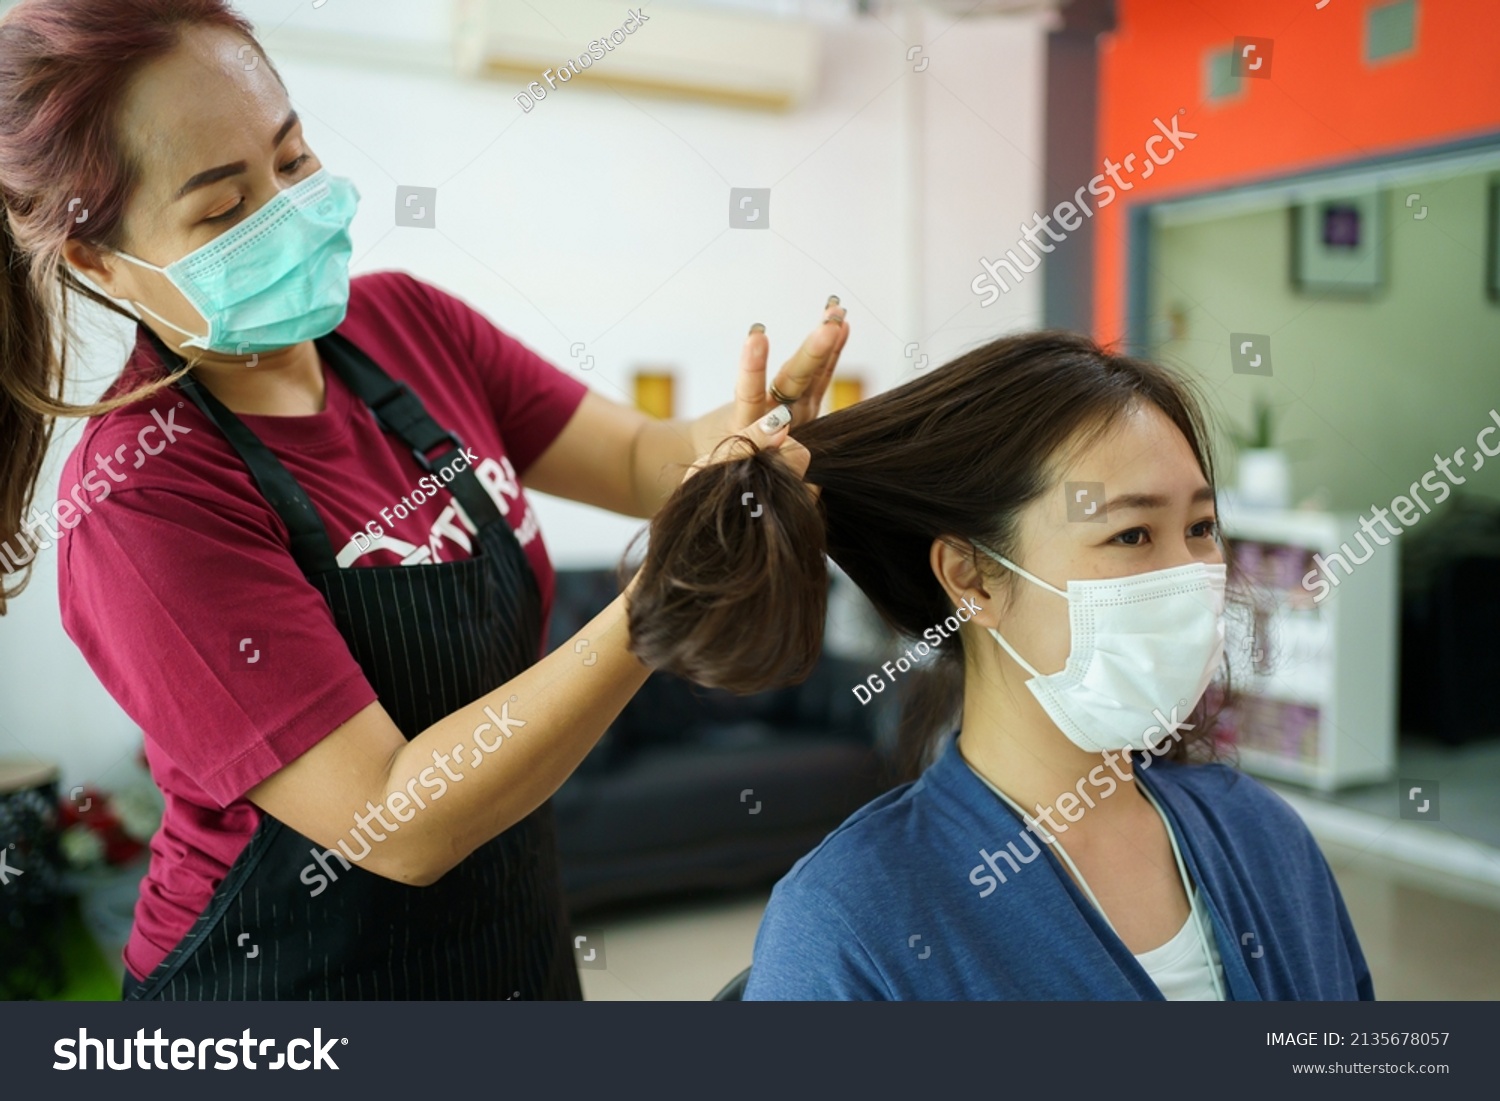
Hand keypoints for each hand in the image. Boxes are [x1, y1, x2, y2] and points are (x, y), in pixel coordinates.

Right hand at [685, 299, 849, 478]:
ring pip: (811, 379)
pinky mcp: (804, 411)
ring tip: (837, 313)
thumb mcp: (716, 454)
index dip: (754, 368)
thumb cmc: (716, 455)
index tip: (756, 334)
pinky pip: (820, 379)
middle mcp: (777, 423)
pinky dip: (831, 353)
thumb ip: (739, 429)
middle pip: (793, 386)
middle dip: (811, 355)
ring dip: (825, 345)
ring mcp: (795, 418)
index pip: (750, 396)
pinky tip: (844, 325)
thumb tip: (737, 406)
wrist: (727, 472)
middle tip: (828, 328)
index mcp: (746, 431)